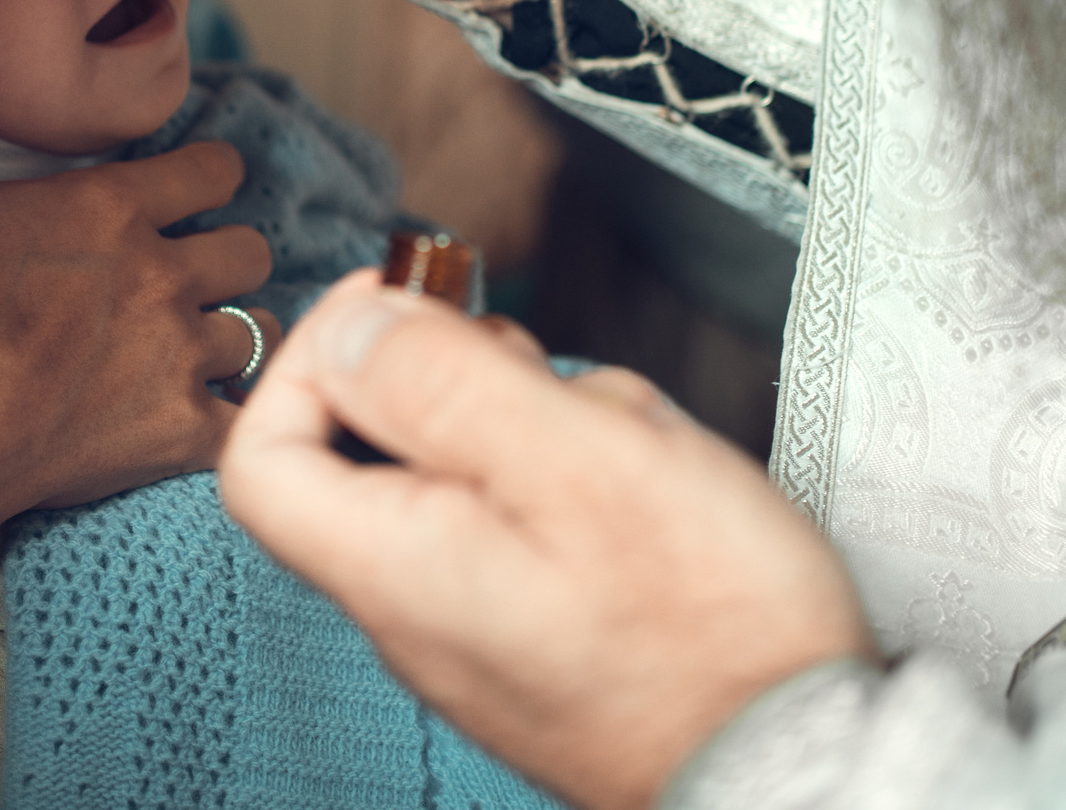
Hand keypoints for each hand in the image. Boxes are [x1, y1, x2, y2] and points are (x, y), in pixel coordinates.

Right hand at [0, 0, 281, 684]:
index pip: (219, 167)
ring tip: (184, 349)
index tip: (178, 194)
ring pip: (259, 331)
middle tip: (179, 276)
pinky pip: (244, 422)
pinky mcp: (172, 433)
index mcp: (110, 204)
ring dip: (229, 337)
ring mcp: (173, 357)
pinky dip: (225, 424)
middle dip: (222, 258)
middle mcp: (160, 273)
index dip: (204, 179)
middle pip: (251, 247)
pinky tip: (185, 422)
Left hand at [220, 272, 874, 809]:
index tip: (393, 305)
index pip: (264, 456)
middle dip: (455, 377)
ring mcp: (480, 625)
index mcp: (396, 567)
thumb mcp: (575, 458)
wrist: (801, 761)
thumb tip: (348, 324)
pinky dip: (582, 478)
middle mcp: (419, 609)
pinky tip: (651, 484)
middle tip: (534, 366)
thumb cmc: (709, 633)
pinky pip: (528, 523)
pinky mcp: (544, 631)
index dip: (311, 357)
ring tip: (622, 438)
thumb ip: (444, 383)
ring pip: (466, 474)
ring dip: (539, 423)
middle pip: (373, 450)